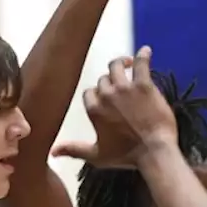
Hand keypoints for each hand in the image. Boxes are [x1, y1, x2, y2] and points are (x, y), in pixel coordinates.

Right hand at [51, 46, 176, 167]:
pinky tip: (146, 51)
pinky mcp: (144, 85)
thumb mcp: (97, 156)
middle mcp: (106, 95)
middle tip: (118, 82)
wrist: (153, 151)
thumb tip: (52, 152)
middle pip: (103, 79)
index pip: (90, 93)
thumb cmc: (127, 156)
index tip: (104, 97)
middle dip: (109, 80)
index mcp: (94, 110)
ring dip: (120, 63)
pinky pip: (141, 63)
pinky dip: (143, 55)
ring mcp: (125, 88)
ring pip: (116, 66)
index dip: (97, 94)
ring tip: (128, 63)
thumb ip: (74, 150)